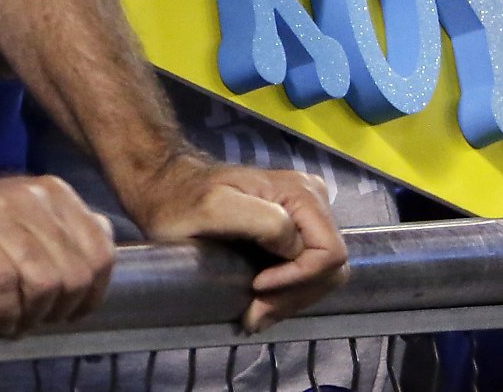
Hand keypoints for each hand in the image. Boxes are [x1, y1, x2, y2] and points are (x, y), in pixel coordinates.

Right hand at [0, 169, 115, 337]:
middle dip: (58, 311)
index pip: (100, 254)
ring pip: (41, 280)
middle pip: (72, 274)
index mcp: (55, 193)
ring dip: (31, 316)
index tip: (69, 314)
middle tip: (37, 322)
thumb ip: (68, 225)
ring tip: (16, 325)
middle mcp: (30, 197)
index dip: (91, 296)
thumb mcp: (31, 212)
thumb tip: (106, 241)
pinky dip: (5, 312)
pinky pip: (1, 282)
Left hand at [123, 152, 347, 331]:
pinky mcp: (298, 231)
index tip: (257, 287)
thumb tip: (295, 245)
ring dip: (290, 299)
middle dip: (294, 296)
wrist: (172, 191)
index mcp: (301, 193)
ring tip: (253, 311)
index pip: (329, 254)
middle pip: (330, 268)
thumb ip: (263, 221)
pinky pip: (309, 273)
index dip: (298, 279)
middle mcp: (313, 200)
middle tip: (254, 312)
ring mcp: (308, 216)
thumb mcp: (215, 208)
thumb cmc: (186, 201)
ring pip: (322, 276)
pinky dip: (288, 293)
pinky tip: (259, 300)